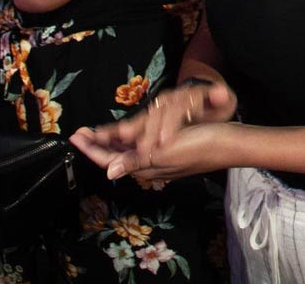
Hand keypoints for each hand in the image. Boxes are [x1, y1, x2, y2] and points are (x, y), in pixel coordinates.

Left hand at [70, 79, 236, 182]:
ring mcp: (160, 155)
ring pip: (129, 148)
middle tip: (81, 132)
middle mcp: (149, 161)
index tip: (75, 136)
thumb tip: (109, 173)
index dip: (92, 148)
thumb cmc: (199, 145)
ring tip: (98, 133)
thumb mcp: (164, 153)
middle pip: (117, 153)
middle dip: (98, 143)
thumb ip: (135, 161)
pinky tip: (129, 132)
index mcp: (145, 163)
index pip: (110, 158)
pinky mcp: (172, 146)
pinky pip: (143, 142)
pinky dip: (131, 137)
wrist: (229, 143)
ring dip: (112, 140)